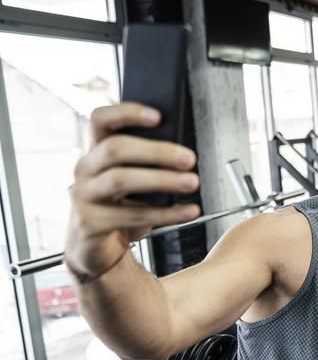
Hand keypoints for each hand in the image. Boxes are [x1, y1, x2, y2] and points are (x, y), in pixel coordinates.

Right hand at [65, 102, 200, 276]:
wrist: (98, 246)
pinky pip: (132, 214)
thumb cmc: (121, 205)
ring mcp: (84, 195)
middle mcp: (86, 168)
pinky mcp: (90, 222)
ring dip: (162, 180)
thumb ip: (150, 163)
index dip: (127, 113)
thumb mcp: (134, 179)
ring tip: (191, 183)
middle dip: (157, 151)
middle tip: (189, 159)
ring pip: (120, 180)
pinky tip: (187, 211)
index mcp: (97, 150)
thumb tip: (184, 155)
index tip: (158, 116)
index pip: (101, 119)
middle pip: (115, 149)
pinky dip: (165, 213)